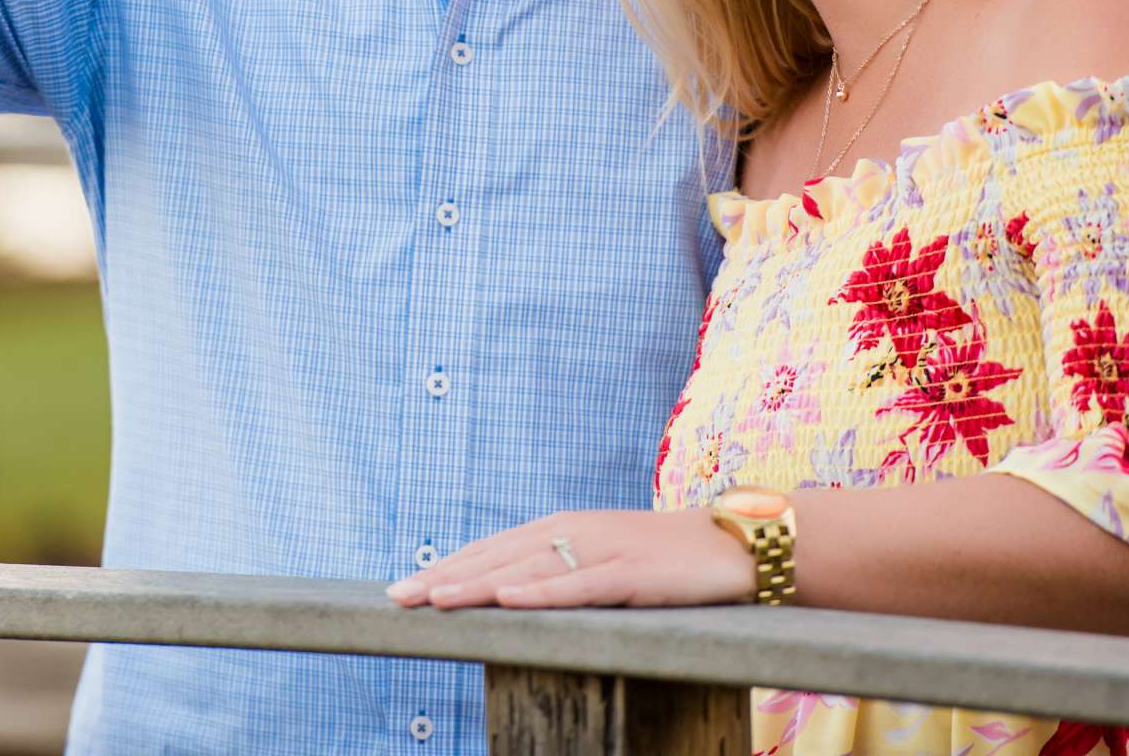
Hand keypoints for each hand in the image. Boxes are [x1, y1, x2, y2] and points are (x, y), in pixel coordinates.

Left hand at [384, 509, 751, 610]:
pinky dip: (541, 592)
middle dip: (444, 576)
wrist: (730, 544)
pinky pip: (578, 585)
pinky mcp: (630, 574)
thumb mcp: (601, 560)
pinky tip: (508, 599)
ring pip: (527, 570)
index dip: (446, 567)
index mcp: (561, 529)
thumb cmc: (662, 557)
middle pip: (497, 557)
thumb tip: (509, 592)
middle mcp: (572, 533)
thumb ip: (559, 570)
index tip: (403, 589)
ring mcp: (600, 551)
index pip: (491, 550)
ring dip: (477, 583)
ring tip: (435, 598)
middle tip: (398, 597)